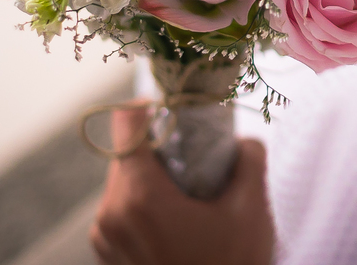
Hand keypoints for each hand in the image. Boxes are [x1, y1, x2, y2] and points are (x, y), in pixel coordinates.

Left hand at [90, 104, 273, 264]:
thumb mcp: (250, 209)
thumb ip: (248, 160)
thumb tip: (244, 141)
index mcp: (138, 197)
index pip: (126, 124)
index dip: (151, 107)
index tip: (177, 109)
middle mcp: (110, 215)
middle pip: (127, 153)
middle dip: (160, 146)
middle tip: (196, 153)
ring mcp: (106, 239)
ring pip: (124, 182)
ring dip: (153, 176)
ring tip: (191, 191)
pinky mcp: (109, 256)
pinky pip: (123, 211)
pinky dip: (146, 203)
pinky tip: (181, 217)